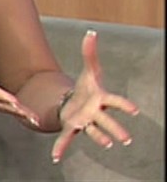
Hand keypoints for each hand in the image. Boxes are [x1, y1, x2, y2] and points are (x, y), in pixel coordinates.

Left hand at [50, 30, 139, 163]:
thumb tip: (91, 32)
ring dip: (98, 138)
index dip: (124, 105)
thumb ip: (89, 53)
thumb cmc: (86, 89)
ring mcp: (84, 122)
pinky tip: (55, 157)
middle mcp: (95, 113)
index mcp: (101, 99)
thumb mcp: (88, 71)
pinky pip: (66, 139)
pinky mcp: (71, 128)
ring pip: (92, 131)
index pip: (115, 102)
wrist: (74, 102)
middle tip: (126, 138)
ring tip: (106, 144)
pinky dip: (61, 148)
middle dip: (115, 129)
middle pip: (107, 121)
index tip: (134, 110)